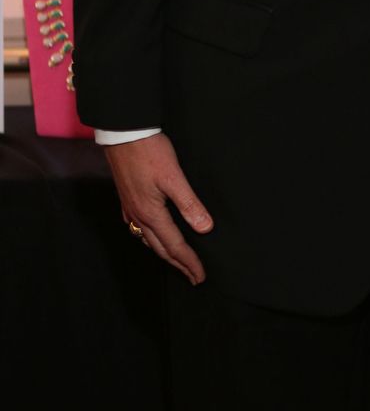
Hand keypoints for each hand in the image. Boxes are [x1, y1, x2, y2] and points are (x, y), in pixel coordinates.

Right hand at [105, 134, 212, 284]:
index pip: (175, 245)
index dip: (189, 262)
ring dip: (164, 253)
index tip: (201, 276)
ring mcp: (130, 208)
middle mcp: (138, 216)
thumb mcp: (174, 177)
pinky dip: (150, 238)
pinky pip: (138, 228)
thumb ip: (189, 204)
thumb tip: (205, 228)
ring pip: (148, 240)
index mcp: (151, 213)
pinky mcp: (127, 198)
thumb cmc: (149, 151)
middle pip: (160, 248)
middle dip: (178, 264)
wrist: (123, 133)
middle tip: (192, 277)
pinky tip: (152, 235)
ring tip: (176, 260)